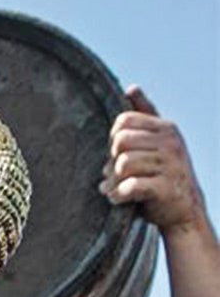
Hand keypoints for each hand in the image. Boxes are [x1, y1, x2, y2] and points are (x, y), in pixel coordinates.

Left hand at [99, 86, 207, 236]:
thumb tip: (131, 88)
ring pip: (123, 164)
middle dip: (111, 161)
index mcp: (165, 128)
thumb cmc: (163, 174)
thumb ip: (144, 116)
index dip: (113, 139)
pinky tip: (119, 198)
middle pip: (120, 142)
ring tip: (115, 188)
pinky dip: (118, 195)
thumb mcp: (158, 142)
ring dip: (112, 181)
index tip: (117, 154)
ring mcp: (169, 165)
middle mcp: (170, 143)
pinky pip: (130, 186)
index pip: (123, 122)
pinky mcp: (165, 188)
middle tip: (114, 175)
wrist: (184, 209)